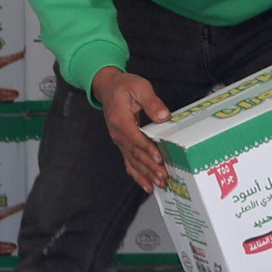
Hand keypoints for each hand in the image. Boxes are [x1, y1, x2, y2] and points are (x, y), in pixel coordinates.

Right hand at [93, 67, 171, 191]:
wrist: (108, 88)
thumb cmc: (124, 86)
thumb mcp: (139, 86)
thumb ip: (151, 101)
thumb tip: (163, 116)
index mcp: (120, 119)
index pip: (135, 138)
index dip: (147, 149)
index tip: (159, 159)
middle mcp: (118, 134)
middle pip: (135, 154)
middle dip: (150, 167)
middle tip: (164, 176)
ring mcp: (119, 141)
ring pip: (133, 161)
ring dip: (146, 174)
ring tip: (159, 184)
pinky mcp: (122, 144)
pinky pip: (129, 163)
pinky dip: (138, 176)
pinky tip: (147, 185)